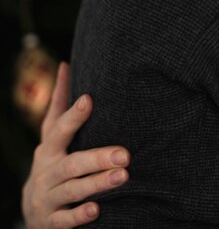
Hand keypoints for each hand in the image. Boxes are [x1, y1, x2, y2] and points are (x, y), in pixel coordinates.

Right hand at [22, 62, 130, 228]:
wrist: (34, 210)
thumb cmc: (53, 161)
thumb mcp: (53, 134)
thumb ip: (61, 102)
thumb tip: (66, 63)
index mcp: (49, 148)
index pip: (59, 129)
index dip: (72, 115)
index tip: (89, 98)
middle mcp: (47, 171)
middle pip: (72, 163)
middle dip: (98, 157)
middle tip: (126, 153)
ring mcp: (47, 197)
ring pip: (72, 189)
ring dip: (97, 183)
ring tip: (123, 176)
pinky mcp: (50, 222)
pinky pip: (64, 220)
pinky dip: (79, 215)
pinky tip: (96, 209)